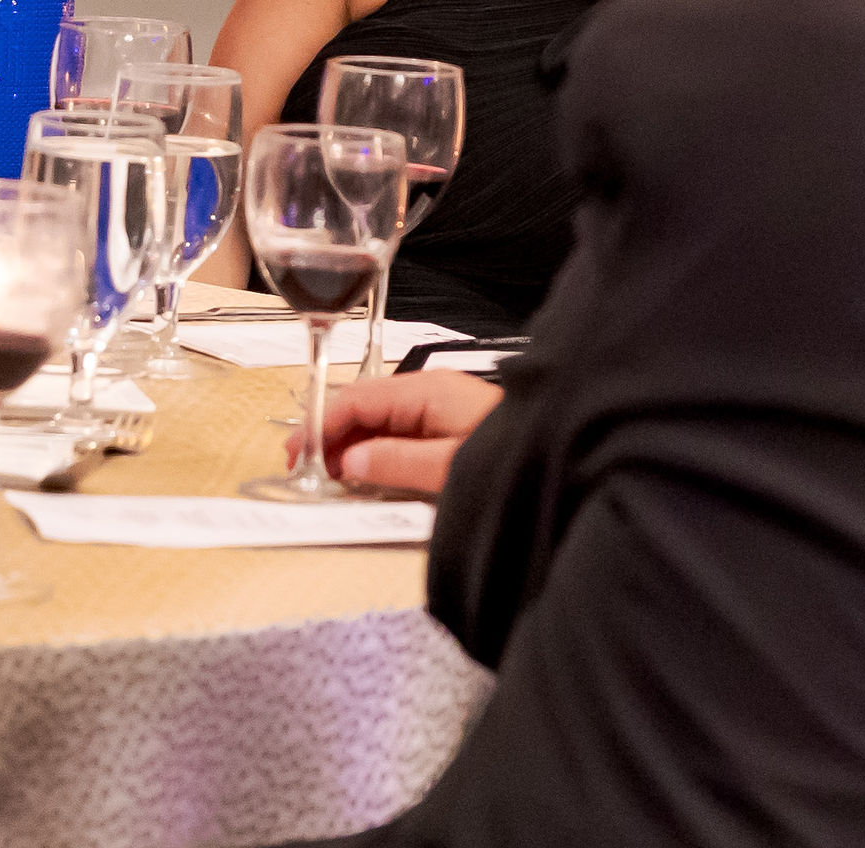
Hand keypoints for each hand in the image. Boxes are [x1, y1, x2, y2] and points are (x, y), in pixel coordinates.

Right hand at [315, 369, 500, 497]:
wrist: (566, 456)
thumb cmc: (515, 456)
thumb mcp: (451, 468)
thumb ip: (399, 462)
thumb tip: (351, 461)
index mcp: (428, 391)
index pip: (358, 399)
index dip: (322, 425)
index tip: (298, 454)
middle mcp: (431, 391)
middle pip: (365, 405)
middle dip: (330, 433)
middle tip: (302, 468)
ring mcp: (440, 406)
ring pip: (379, 419)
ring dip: (350, 443)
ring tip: (325, 473)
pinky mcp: (450, 424)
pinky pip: (399, 431)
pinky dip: (374, 448)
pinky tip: (365, 470)